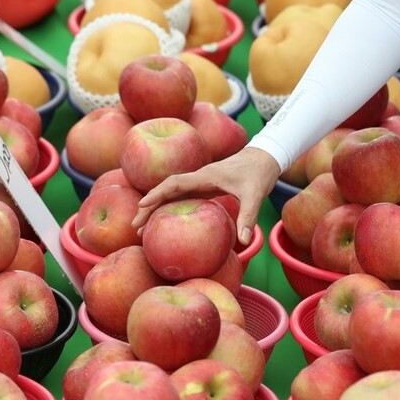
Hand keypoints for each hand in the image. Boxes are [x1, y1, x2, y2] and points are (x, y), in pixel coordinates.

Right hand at [131, 147, 280, 244]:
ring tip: (142, 229)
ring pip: (170, 196)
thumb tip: (244, 241)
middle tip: (135, 226)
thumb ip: (248, 217)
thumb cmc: (258, 174)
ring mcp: (199, 184)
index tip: (142, 205)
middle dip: (148, 206)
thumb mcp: (255, 195)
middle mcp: (197, 179)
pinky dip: (168, 209)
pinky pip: (180, 199)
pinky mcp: (203, 189)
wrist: (264, 158)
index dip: (157, 194)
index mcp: (204, 176)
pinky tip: (162, 223)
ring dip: (155, 209)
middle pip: (166, 191)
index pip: (174, 184)